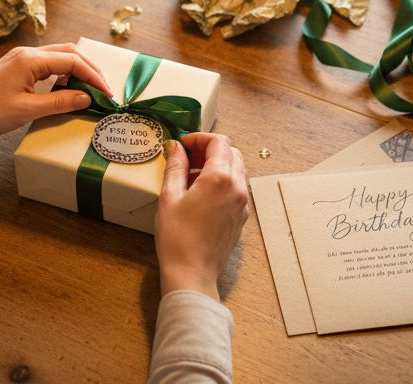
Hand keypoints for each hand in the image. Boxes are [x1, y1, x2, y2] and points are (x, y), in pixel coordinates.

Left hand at [0, 44, 113, 140]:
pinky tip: (65, 87)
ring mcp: (21, 57)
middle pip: (68, 51)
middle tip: (103, 88)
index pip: (72, 61)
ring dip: (76, 69)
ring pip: (58, 55)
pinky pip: (47, 63)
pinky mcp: (17, 65)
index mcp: (30, 60)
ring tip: (88, 89)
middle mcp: (27, 53)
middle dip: (89, 68)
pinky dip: (62, 72)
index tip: (106, 92)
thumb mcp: (27, 110)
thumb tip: (86, 98)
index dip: (93, 76)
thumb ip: (59, 102)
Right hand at [155, 133, 248, 300]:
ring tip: (191, 178)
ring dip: (216, 165)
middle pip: (231, 152)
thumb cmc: (177, 238)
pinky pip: (236, 188)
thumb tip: (176, 147)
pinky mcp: (242, 216)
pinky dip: (222, 182)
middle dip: (209, 150)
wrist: (192, 273)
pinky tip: (201, 195)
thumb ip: (175, 167)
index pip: (218, 142)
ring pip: (236, 169)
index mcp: (220, 179)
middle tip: (186, 159)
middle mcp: (237, 188)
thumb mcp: (169, 197)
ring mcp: (242, 203)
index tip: (183, 145)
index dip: (199, 138)